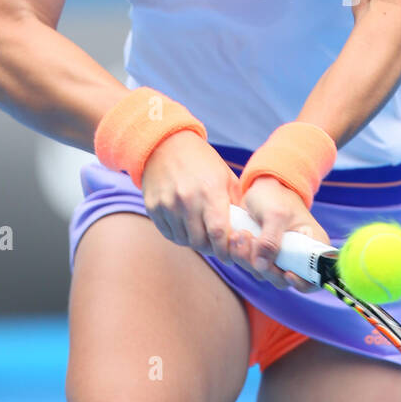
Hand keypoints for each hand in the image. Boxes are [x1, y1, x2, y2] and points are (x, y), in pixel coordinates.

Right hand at [141, 130, 245, 266]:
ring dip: (195, 243)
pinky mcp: (153, 207)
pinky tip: (187, 229)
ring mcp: (167, 203)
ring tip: (202, 236)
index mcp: (210, 191)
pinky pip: (168, 233)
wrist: (166, 144)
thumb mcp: (225, 176)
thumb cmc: (202, 161)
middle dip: (211, 249)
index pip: (219, 232)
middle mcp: (187, 199)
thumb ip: (236, 203)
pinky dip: (179, 236)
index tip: (231, 257)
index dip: (225, 250)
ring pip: (184, 240)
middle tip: (217, 248)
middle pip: (200, 241)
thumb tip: (247, 229)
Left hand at [230, 176, 330, 293]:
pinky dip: (242, 256)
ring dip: (248, 260)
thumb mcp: (275, 214)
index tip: (287, 273)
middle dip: (265, 267)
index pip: (315, 277)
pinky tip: (236, 238)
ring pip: (264, 274)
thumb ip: (270, 241)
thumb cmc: (276, 197)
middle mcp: (299, 256)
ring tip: (241, 234)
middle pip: (284, 279)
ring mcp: (280, 257)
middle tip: (252, 242)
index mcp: (313, 246)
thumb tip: (262, 267)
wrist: (262, 187)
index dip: (302, 282)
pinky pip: (252, 266)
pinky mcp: (263, 256)